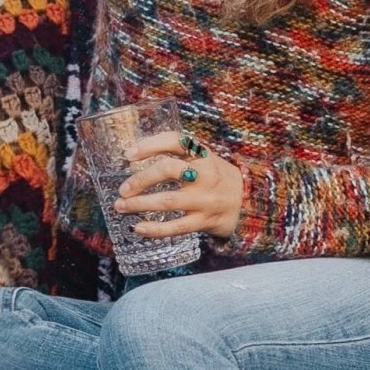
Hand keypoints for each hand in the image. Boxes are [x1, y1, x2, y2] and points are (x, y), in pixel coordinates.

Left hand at [113, 130, 242, 239]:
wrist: (249, 200)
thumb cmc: (214, 175)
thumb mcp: (201, 157)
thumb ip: (175, 154)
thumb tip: (133, 156)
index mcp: (201, 153)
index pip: (174, 140)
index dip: (149, 145)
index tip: (128, 155)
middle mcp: (204, 174)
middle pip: (167, 170)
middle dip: (140, 179)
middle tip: (122, 189)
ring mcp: (205, 198)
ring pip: (168, 200)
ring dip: (140, 204)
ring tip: (120, 206)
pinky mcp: (205, 220)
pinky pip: (177, 226)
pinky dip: (155, 229)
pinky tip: (138, 228)